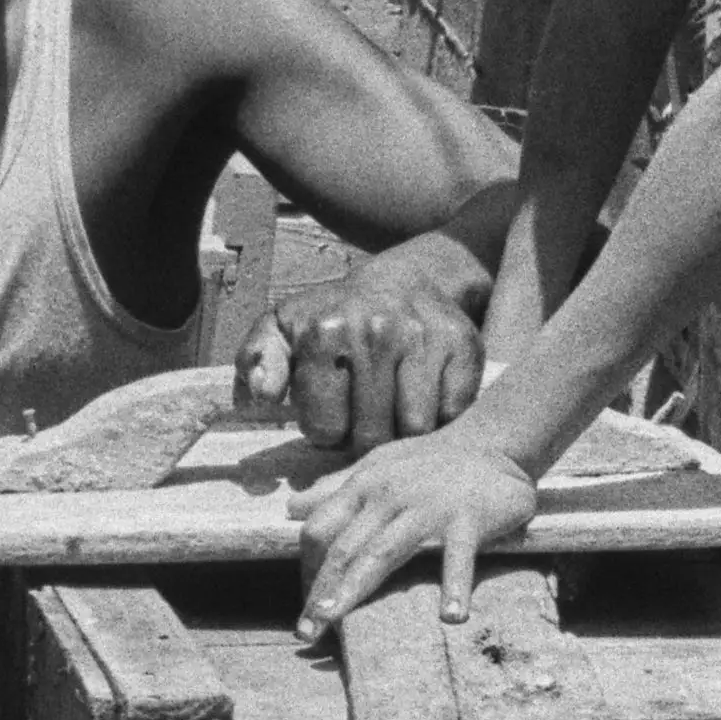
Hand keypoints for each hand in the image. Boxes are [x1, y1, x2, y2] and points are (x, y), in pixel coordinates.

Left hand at [275, 234, 493, 451]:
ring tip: (391, 413)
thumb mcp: (283, 328)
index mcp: (324, 332)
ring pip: (415, 430)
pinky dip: (440, 419)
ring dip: (403, 433)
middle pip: (371, 435)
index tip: (330, 414)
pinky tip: (424, 401)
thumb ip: (257, 360)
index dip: (326, 430)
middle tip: (362, 417)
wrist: (405, 281)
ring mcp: (423, 339)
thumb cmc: (335, 316)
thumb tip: (261, 396)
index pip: (325, 427)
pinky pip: (452, 413)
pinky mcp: (464, 347)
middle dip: (362, 438)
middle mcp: (375, 332)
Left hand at [292, 420, 539, 637]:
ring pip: (382, 552)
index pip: (319, 530)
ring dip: (355, 589)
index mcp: (362, 487)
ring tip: (334, 621)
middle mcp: (387, 497)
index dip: (307, 568)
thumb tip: (291, 507)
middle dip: (320, 591)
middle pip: (343, 549)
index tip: (308, 604)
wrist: (493, 442)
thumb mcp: (375, 466)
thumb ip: (334, 488)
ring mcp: (427, 509)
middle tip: (306, 632)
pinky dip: (456, 584)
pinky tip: (451, 616)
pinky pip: (459, 555)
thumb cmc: (428, 461)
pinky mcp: (468, 519)